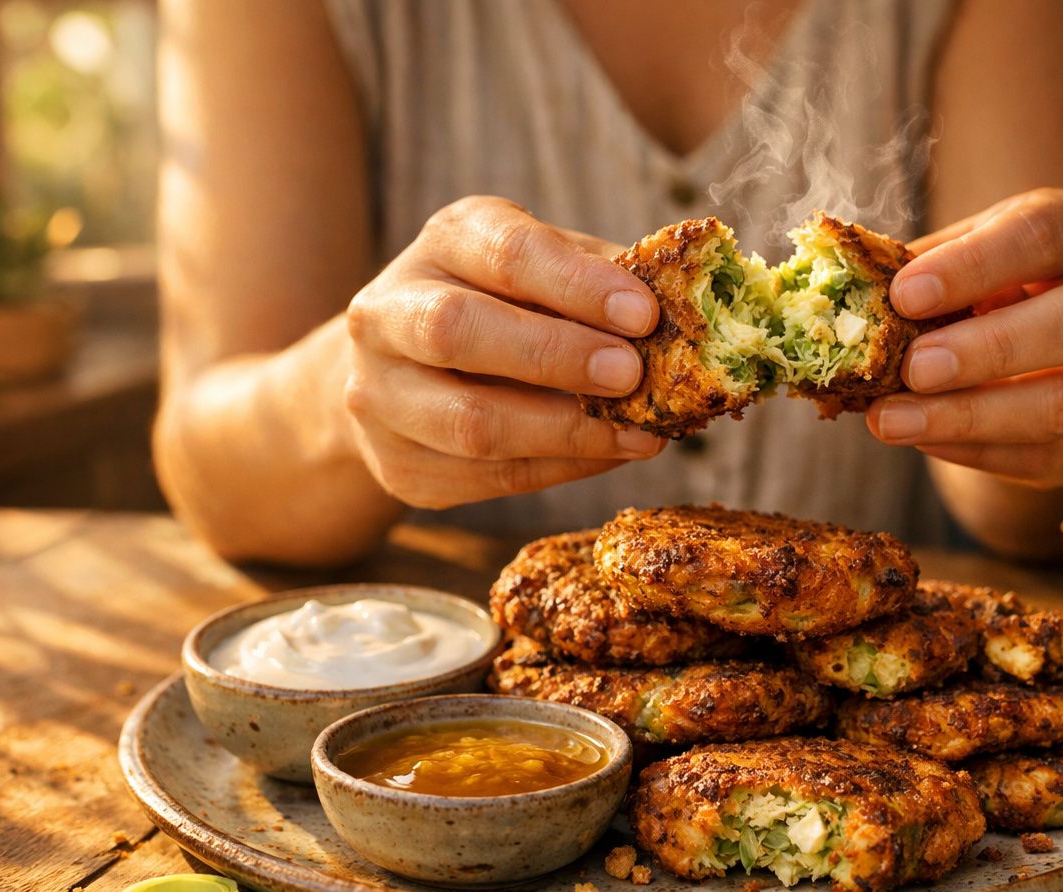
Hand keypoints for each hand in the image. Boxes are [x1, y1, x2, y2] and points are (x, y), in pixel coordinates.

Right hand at [342, 196, 665, 508]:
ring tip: (639, 433)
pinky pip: (486, 477)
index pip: (503, 252)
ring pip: (469, 422)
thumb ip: (604, 282)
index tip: (643, 313)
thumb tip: (683, 308)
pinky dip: (560, 469)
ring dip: (566, 432)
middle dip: (555, 356)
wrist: (410, 372)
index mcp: (445, 243)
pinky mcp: (397, 466)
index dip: (575, 283)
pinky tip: (610, 454)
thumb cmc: (510, 307)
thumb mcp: (551, 272)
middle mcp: (389, 312)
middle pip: (458, 331)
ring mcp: (379, 394)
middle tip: (631, 375)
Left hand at [866, 189, 1062, 485]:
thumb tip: (851, 302)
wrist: (1019, 332)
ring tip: (892, 420)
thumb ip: (910, 274)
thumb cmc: (974, 285)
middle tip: (913, 368)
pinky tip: (922, 439)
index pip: (1042, 236)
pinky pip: (1048, 457)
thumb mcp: (948, 260)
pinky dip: (977, 453)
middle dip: (991, 349)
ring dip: (971, 417)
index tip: (904, 294)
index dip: (974, 267)